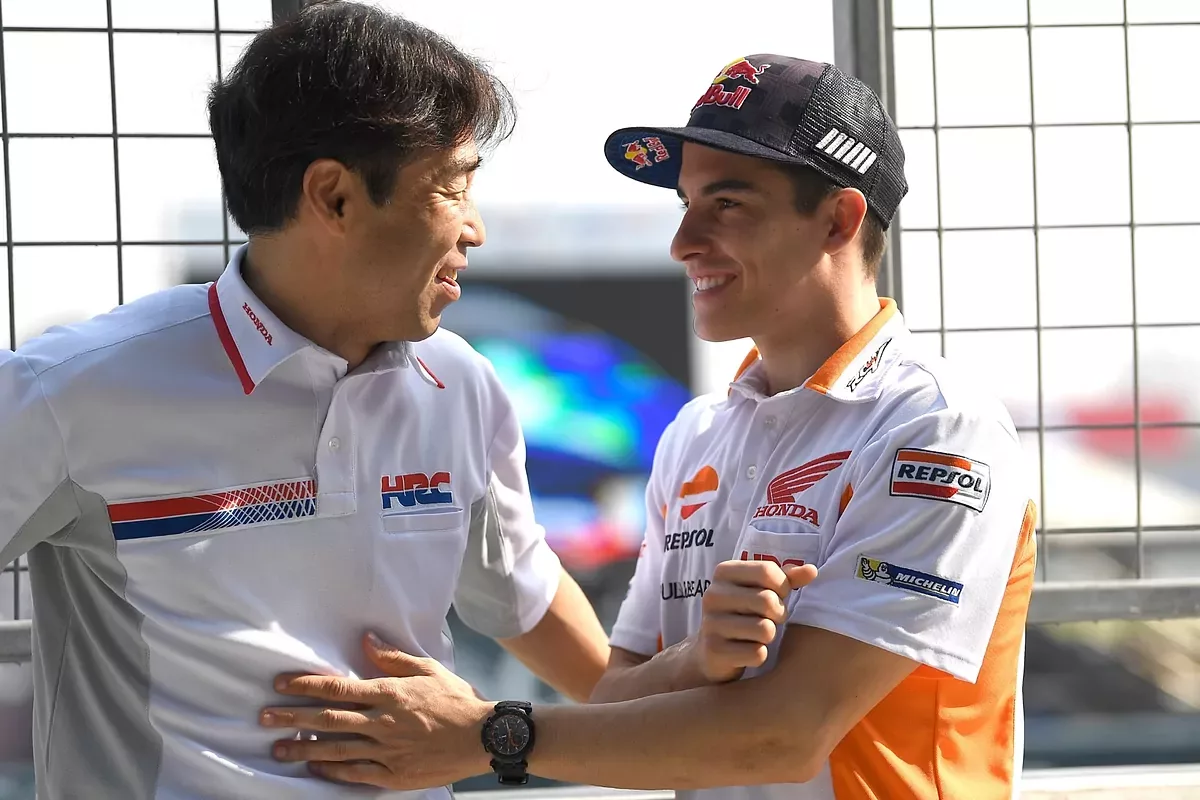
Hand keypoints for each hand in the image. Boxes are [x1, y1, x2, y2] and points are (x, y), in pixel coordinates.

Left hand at [260, 632, 492, 789]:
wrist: (483, 736)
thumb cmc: (456, 699)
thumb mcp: (427, 669)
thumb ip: (392, 656)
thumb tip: (365, 638)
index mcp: (388, 693)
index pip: (337, 688)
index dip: (305, 685)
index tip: (280, 684)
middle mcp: (382, 722)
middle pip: (327, 720)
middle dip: (292, 716)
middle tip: (263, 717)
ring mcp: (386, 750)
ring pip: (335, 749)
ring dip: (303, 748)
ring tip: (277, 747)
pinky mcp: (393, 774)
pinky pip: (355, 773)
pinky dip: (331, 771)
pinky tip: (313, 767)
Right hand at [696, 559, 816, 682]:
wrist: (711, 652)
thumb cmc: (745, 613)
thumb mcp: (762, 590)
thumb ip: (788, 578)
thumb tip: (812, 571)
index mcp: (724, 572)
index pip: (767, 571)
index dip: (782, 586)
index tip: (777, 596)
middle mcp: (712, 594)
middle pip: (767, 600)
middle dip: (778, 613)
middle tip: (771, 619)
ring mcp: (711, 623)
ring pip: (765, 629)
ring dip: (770, 636)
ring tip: (759, 635)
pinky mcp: (714, 650)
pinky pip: (757, 654)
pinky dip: (760, 655)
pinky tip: (748, 651)